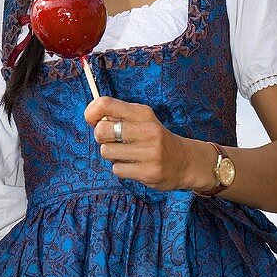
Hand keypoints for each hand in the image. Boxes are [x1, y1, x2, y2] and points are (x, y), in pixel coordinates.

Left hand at [85, 96, 203, 191]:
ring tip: (126, 154)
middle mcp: (148, 130)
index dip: (91, 112)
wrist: (184, 161)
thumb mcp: (142, 119)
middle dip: (100, 137)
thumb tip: (92, 117)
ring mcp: (150, 152)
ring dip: (111, 155)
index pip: (105, 104)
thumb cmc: (154, 138)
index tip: (92, 120)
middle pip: (101, 130)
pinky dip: (121, 168)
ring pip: (106, 152)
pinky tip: (134, 165)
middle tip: (111, 141)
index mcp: (143, 113)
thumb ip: (118, 115)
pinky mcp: (149, 172)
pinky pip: (117, 169)